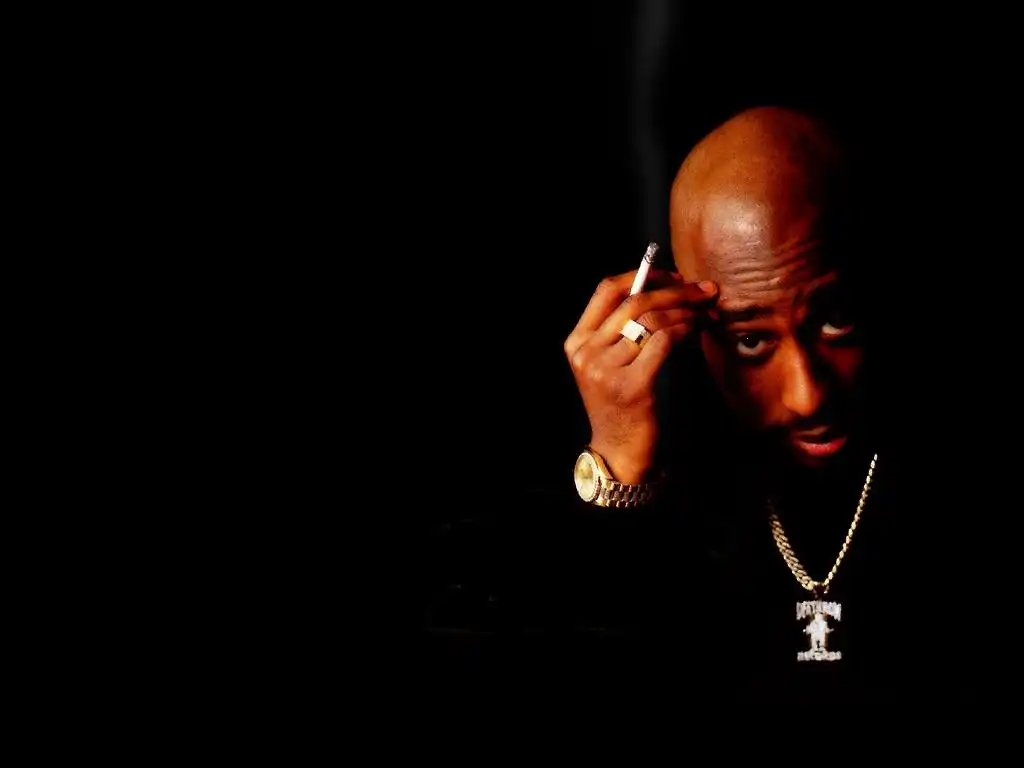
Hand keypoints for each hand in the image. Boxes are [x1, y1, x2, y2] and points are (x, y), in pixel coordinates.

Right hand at [564, 269, 717, 482]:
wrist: (619, 450)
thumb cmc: (621, 403)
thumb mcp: (610, 363)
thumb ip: (624, 329)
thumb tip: (666, 287)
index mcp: (577, 341)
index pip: (606, 290)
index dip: (642, 275)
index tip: (673, 275)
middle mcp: (586, 353)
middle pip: (634, 302)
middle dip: (675, 290)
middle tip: (704, 290)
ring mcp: (606, 370)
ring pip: (652, 320)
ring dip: (687, 310)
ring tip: (706, 312)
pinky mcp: (631, 386)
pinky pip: (664, 342)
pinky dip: (686, 329)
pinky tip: (698, 329)